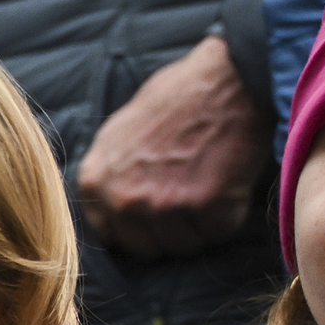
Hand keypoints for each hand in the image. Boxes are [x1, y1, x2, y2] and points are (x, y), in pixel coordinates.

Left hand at [75, 36, 272, 262]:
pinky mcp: (207, 207)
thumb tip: (105, 202)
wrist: (229, 77)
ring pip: (183, 245)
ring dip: (200, 225)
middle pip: (146, 247)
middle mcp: (123, 199)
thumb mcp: (119, 130)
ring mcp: (164, 205)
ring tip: (210, 186)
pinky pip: (218, 231)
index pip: (111, 235)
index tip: (155, 214)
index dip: (137, 227)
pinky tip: (229, 182)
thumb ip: (108, 171)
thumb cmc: (177, 96)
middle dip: (168, 231)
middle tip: (190, 199)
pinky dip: (228, 214)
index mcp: (95, 182)